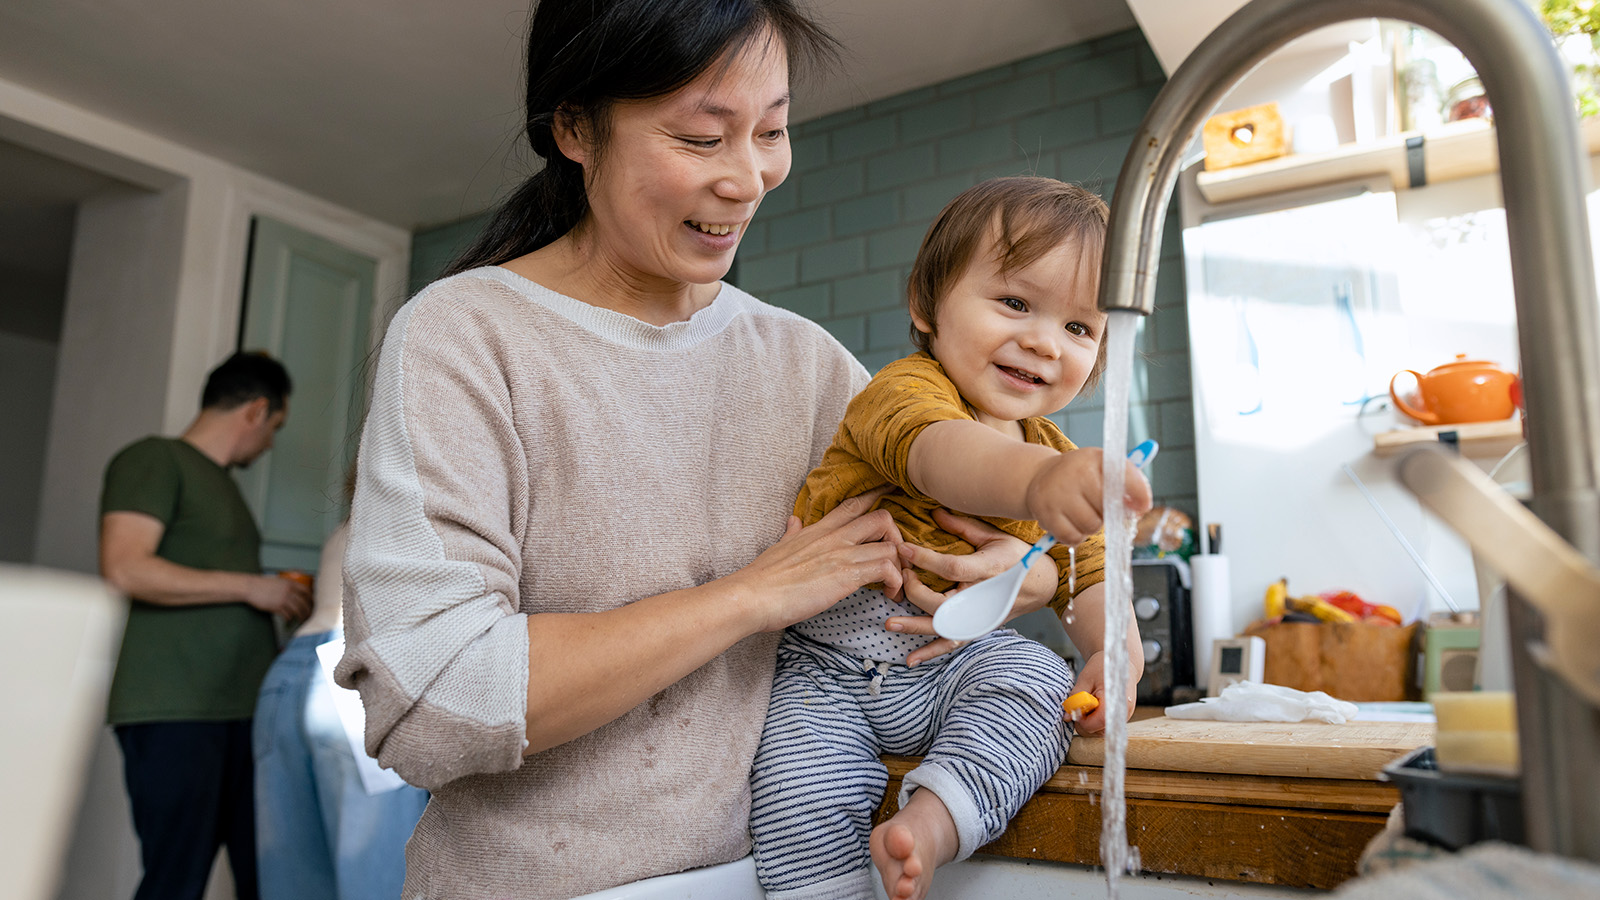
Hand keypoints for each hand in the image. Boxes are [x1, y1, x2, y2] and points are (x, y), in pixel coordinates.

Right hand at [244, 574, 311, 621]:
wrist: (251, 587)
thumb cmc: (262, 584)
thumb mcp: (278, 581)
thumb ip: (288, 585)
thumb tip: (295, 590)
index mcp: (290, 583)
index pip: (307, 591)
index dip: (311, 598)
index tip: (312, 602)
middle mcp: (289, 591)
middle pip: (304, 602)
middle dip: (308, 610)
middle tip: (309, 614)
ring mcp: (283, 599)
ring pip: (298, 610)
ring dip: (301, 616)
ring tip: (301, 620)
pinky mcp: (276, 607)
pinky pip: (287, 615)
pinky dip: (289, 619)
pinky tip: (289, 620)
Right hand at [729, 485, 904, 633]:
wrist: (752, 596)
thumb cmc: (763, 579)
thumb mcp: (779, 547)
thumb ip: (792, 534)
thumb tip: (793, 522)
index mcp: (819, 530)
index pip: (854, 504)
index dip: (877, 498)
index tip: (892, 501)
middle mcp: (834, 537)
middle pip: (882, 517)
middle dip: (897, 536)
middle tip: (896, 559)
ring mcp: (842, 554)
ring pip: (890, 545)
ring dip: (900, 565)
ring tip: (895, 584)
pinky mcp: (847, 575)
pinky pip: (887, 568)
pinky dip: (895, 581)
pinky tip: (888, 594)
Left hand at [885, 509, 1056, 665]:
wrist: (1043, 584)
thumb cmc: (1018, 556)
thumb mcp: (995, 536)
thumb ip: (963, 527)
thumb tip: (934, 512)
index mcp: (988, 569)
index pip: (951, 567)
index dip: (925, 559)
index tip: (904, 549)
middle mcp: (982, 597)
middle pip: (943, 602)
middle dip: (916, 591)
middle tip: (902, 575)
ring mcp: (979, 617)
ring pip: (944, 627)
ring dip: (915, 626)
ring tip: (890, 623)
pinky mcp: (977, 628)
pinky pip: (952, 643)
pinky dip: (931, 652)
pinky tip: (911, 659)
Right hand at [1026, 449, 1152, 543]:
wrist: (1039, 476)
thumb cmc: (1080, 476)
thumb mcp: (1102, 467)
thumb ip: (1127, 481)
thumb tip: (1142, 507)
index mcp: (1095, 458)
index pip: (1125, 477)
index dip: (1140, 495)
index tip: (1143, 506)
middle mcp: (1077, 473)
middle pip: (1108, 509)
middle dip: (1108, 514)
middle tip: (1100, 508)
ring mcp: (1059, 493)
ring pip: (1091, 527)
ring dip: (1092, 526)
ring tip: (1083, 513)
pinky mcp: (1046, 513)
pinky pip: (1073, 538)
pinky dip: (1076, 536)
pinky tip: (1070, 522)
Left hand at [1069, 650, 1136, 733]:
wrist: (1120, 662)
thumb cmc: (1103, 668)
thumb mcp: (1085, 679)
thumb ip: (1076, 697)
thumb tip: (1067, 717)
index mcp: (1116, 699)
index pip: (1099, 721)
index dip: (1083, 720)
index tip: (1076, 711)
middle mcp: (1124, 712)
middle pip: (1100, 730)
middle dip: (1085, 722)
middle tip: (1080, 706)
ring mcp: (1124, 716)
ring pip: (1101, 730)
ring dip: (1090, 722)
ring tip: (1088, 704)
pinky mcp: (1121, 718)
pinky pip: (1105, 725)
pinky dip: (1096, 720)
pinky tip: (1095, 707)